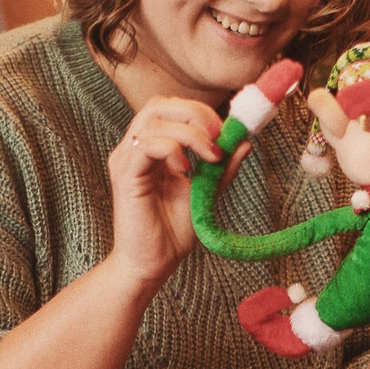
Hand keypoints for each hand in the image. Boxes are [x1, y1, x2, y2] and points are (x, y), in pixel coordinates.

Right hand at [104, 97, 225, 293]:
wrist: (153, 264)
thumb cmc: (172, 232)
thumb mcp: (206, 192)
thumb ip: (222, 167)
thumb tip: (245, 141)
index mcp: (152, 148)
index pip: (171, 109)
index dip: (200, 111)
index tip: (227, 130)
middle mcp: (135, 148)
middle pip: (159, 104)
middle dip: (195, 112)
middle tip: (219, 133)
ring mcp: (127, 159)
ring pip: (155, 120)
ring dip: (190, 132)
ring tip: (211, 156)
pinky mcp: (124, 174)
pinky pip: (147, 144)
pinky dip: (173, 148)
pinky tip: (186, 170)